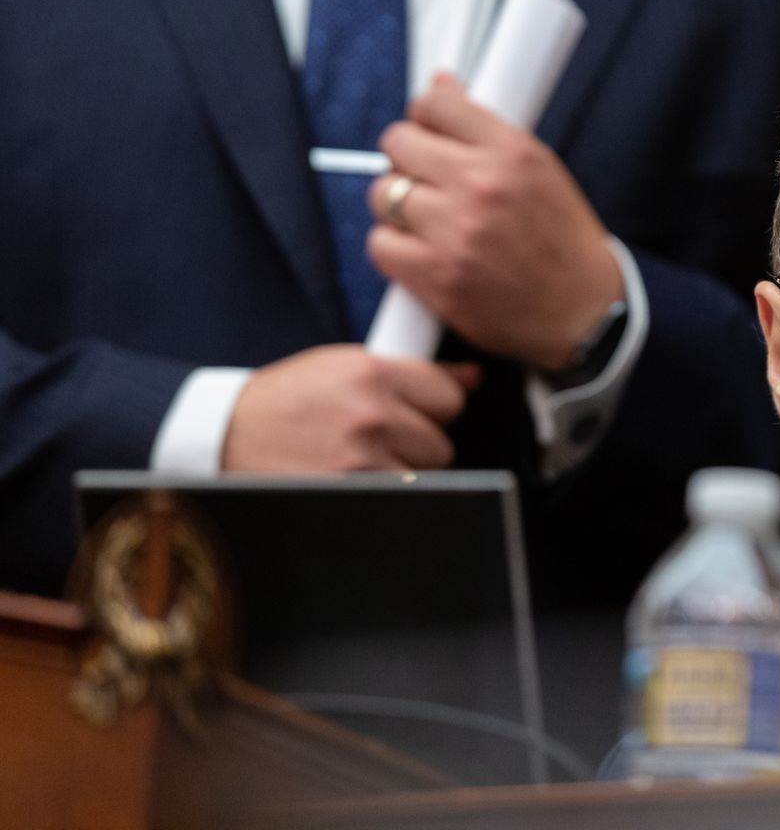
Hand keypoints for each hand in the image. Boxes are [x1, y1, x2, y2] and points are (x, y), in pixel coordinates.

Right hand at [222, 345, 479, 471]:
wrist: (219, 436)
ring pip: (425, 475)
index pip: (450, 393)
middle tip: (374, 439)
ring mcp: (362, 458)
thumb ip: (407, 372)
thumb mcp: (340, 367)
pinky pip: (401, 499)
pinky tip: (351, 482)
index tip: (415, 411)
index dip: (434, 406)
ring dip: (401, 473)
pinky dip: (384, 496)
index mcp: (370, 371)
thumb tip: (472, 378)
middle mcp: (371, 412)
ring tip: (357, 460)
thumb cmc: (285, 402)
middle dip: (417, 443)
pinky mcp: (351, 494)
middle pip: (443, 441)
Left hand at [367, 75, 623, 372]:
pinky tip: (423, 254)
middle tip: (428, 182)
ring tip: (429, 222)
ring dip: (397, 207)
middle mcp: (481, 184)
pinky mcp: (436, 275)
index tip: (432, 137)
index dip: (426, 121)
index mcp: (512, 151)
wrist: (585, 315)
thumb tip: (442, 84)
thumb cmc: (564, 244)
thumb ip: (487, 131)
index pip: (434, 105)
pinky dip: (395, 249)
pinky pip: (380, 244)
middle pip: (397, 143)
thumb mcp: (541, 171)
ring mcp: (455, 231)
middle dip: (407, 160)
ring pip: (382, 193)